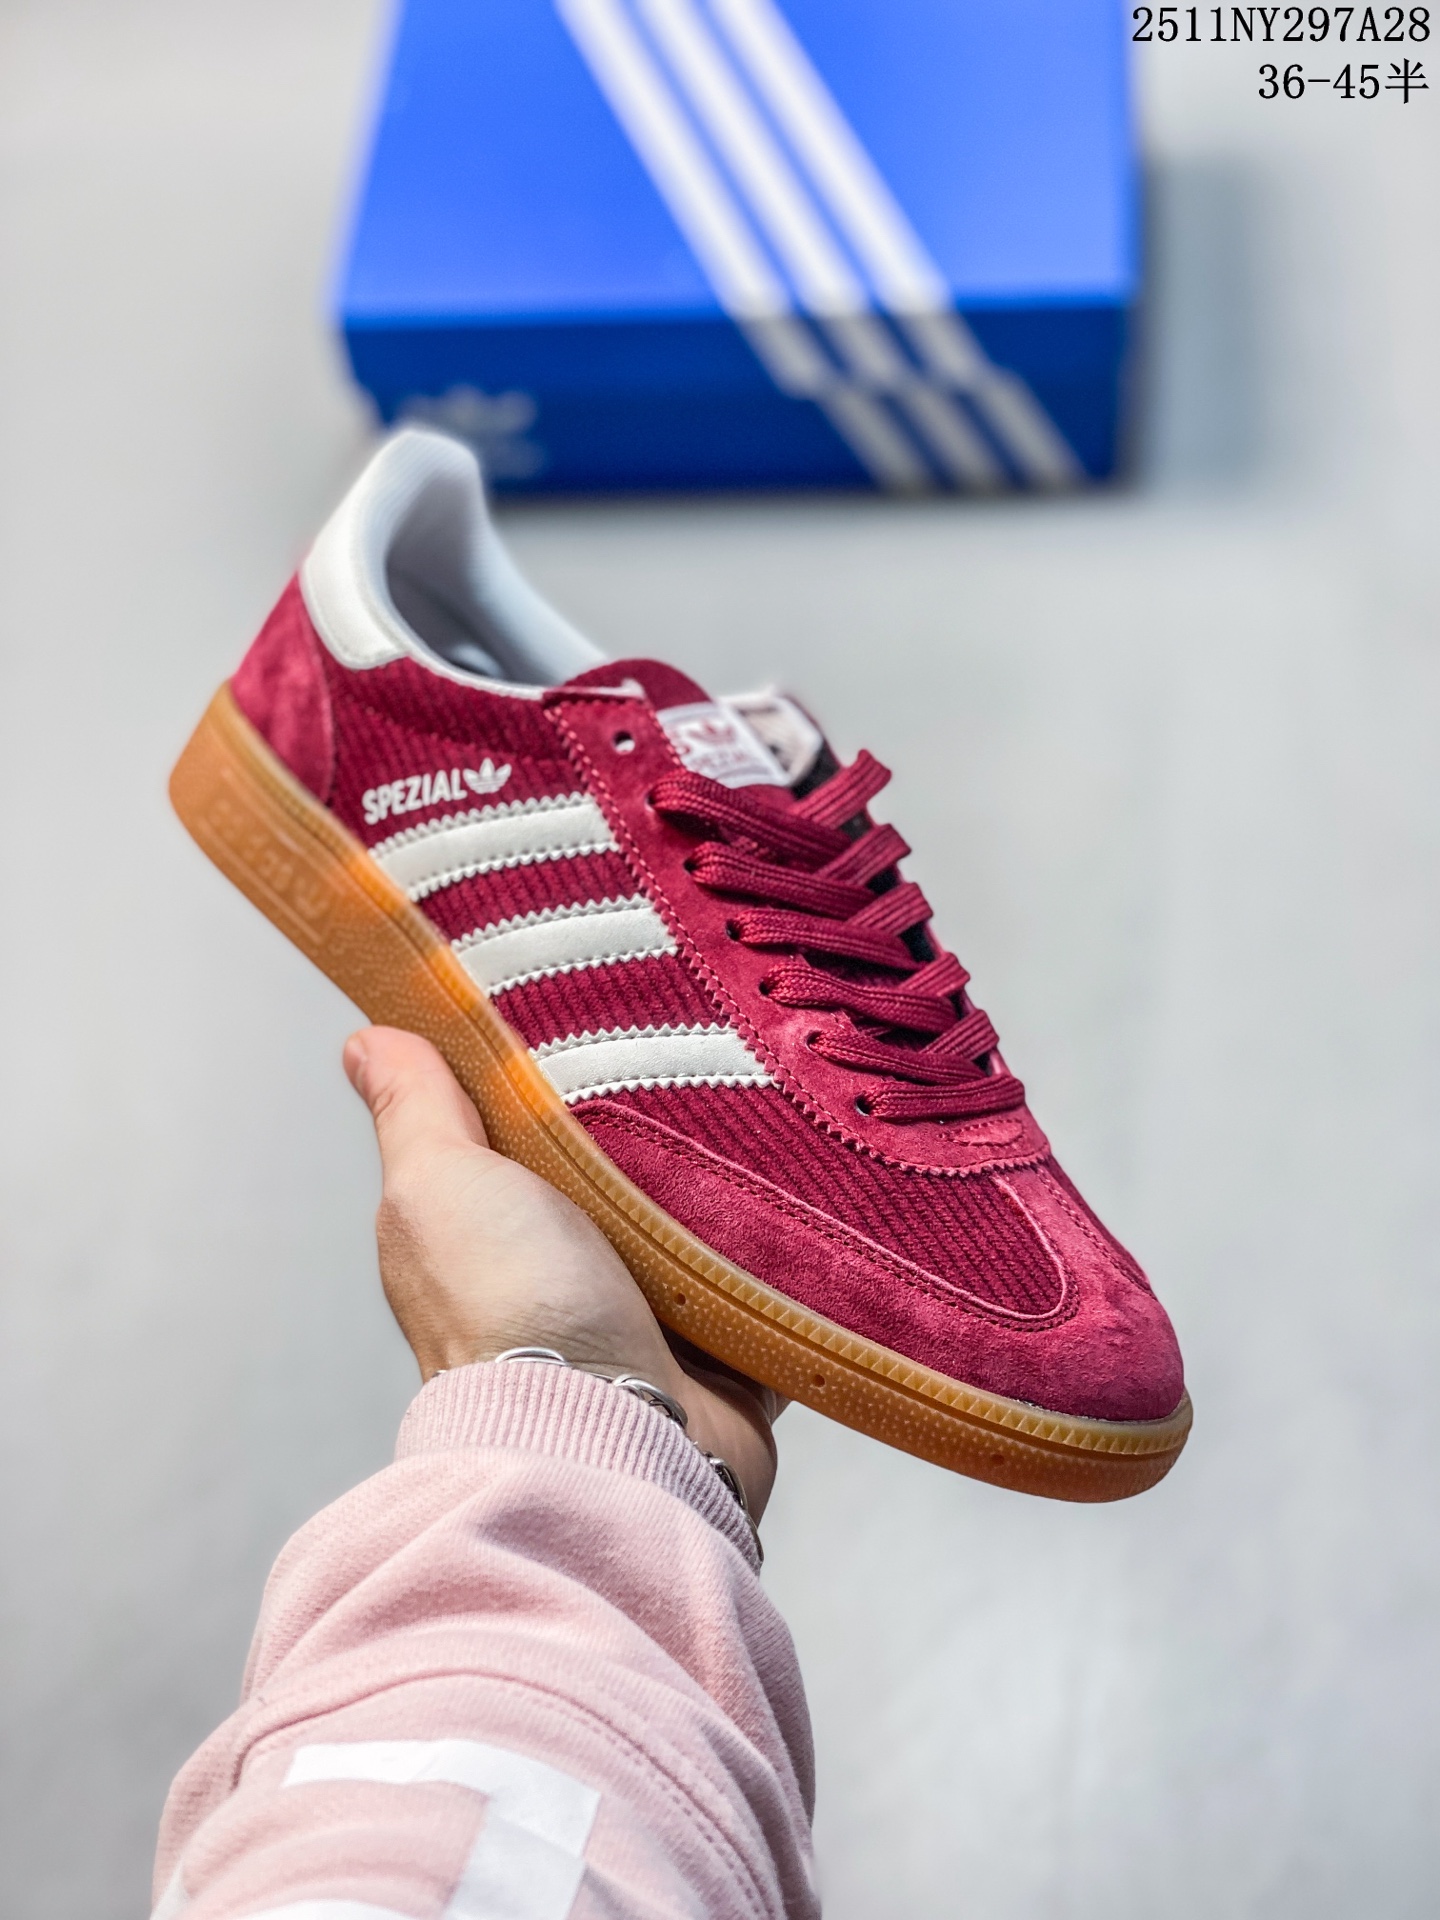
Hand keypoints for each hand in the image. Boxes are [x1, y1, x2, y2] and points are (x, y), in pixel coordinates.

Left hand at [344, 1027, 776, 1518]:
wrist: (614, 1436)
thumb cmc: (510, 1310)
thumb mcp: (439, 1180)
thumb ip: (414, 1110)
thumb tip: (362, 1041)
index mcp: (493, 1225)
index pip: (525, 1126)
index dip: (554, 1067)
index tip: (601, 997)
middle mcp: (567, 1271)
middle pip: (626, 1166)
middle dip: (662, 1118)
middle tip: (709, 1041)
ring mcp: (651, 1312)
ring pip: (705, 1218)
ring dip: (730, 1180)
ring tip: (772, 1097)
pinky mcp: (728, 1348)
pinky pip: (773, 1278)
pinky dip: (789, 1249)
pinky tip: (812, 1189)